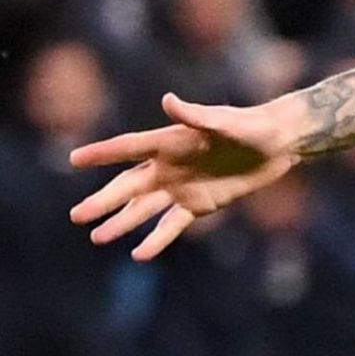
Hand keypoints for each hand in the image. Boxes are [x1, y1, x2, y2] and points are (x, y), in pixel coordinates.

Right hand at [69, 93, 303, 259]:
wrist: (280, 143)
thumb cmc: (252, 126)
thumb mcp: (225, 121)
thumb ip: (196, 115)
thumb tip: (168, 100)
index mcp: (170, 142)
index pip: (129, 148)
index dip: (102, 153)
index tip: (73, 159)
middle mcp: (170, 166)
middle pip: (129, 186)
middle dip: (103, 201)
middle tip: (77, 216)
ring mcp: (182, 187)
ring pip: (144, 209)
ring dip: (122, 223)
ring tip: (97, 238)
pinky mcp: (200, 205)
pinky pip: (173, 225)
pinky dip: (157, 239)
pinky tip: (139, 254)